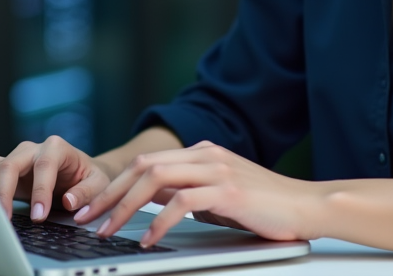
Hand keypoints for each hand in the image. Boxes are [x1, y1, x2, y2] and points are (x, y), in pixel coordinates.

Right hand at [0, 135, 112, 221]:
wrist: (81, 173)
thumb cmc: (89, 177)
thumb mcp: (99, 184)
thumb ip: (87, 192)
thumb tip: (68, 202)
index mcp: (57, 148)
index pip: (44, 166)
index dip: (40, 191)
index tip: (39, 216)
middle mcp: (33, 149)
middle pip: (11, 164)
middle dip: (5, 193)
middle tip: (6, 220)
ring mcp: (17, 158)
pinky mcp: (6, 170)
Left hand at [74, 141, 319, 247]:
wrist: (307, 206)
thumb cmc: (266, 206)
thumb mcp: (221, 196)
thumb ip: (192, 193)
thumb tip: (159, 204)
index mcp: (203, 153)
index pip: (146, 164)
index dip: (115, 185)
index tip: (93, 207)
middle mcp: (206, 155)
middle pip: (143, 167)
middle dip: (110, 193)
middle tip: (86, 217)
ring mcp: (217, 169)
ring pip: (155, 179)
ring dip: (125, 206)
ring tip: (108, 230)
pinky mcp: (228, 189)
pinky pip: (182, 202)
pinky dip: (159, 220)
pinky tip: (149, 238)